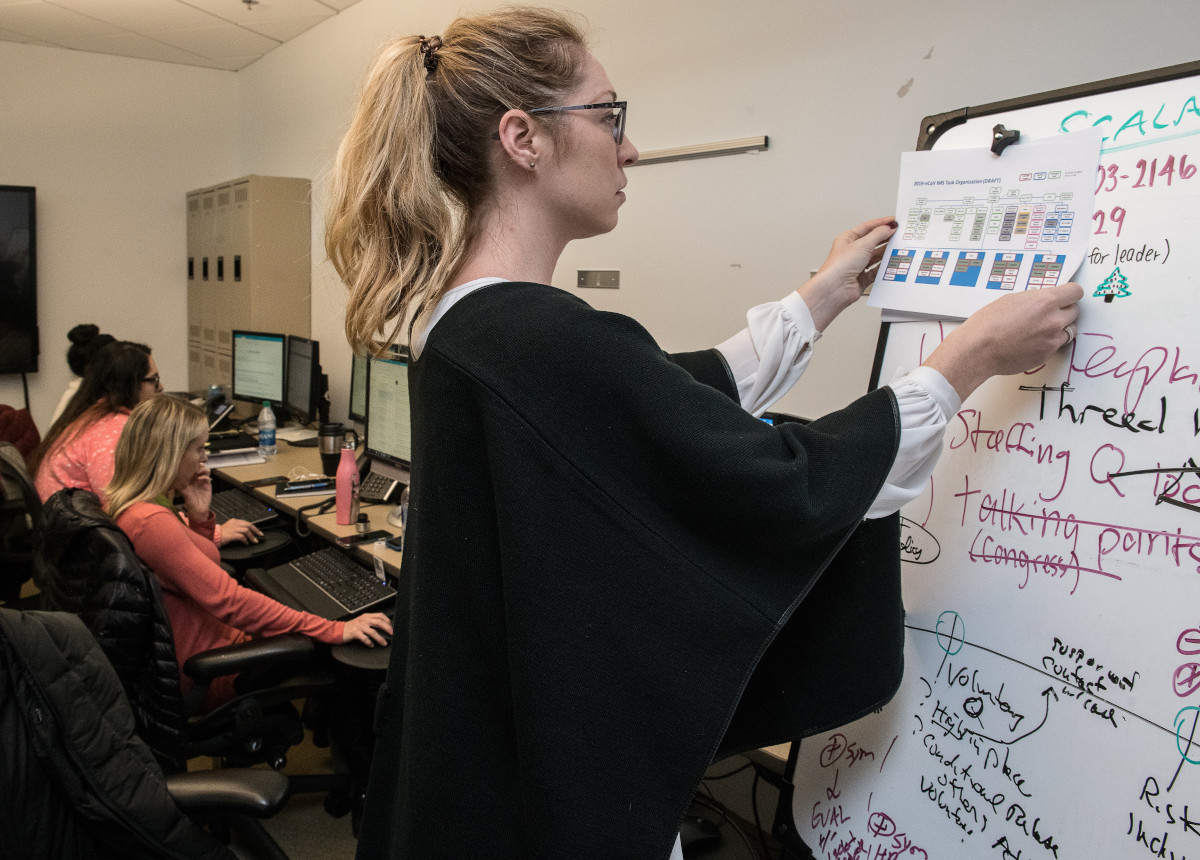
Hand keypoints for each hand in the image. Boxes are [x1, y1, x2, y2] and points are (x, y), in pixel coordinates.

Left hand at [178, 464, 212, 518]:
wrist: (198, 509)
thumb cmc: (189, 502)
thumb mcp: (183, 492)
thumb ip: (180, 485)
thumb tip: (175, 478)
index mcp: (189, 478)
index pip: (190, 467)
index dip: (190, 464)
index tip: (187, 464)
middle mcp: (195, 478)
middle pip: (198, 466)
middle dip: (197, 464)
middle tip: (193, 467)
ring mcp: (202, 480)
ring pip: (204, 469)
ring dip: (202, 468)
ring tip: (197, 472)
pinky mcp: (207, 484)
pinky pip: (207, 476)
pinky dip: (204, 476)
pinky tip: (200, 479)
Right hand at [219, 518, 263, 545]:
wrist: (213, 536)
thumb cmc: (220, 533)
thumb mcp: (229, 528)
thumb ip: (237, 528)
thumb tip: (247, 532)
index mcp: (234, 521)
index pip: (247, 522)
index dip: (254, 527)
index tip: (258, 531)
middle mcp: (234, 523)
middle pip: (249, 525)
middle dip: (256, 531)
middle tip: (260, 535)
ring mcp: (233, 529)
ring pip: (247, 531)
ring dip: (252, 536)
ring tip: (254, 541)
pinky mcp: (232, 534)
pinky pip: (242, 537)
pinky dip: (245, 540)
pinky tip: (246, 543)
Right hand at [342, 612, 392, 646]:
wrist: (339, 630)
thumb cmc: (352, 626)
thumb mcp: (362, 621)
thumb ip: (371, 621)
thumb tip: (384, 626)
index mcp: (367, 616)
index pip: (380, 615)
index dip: (387, 620)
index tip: (392, 626)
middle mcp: (364, 620)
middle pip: (379, 622)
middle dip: (387, 628)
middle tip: (391, 634)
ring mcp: (360, 626)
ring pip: (373, 632)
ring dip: (380, 638)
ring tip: (384, 643)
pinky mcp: (355, 633)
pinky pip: (364, 638)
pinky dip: (369, 642)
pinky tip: (372, 645)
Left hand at [797, 216, 897, 330]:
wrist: (834, 289)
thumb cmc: (839, 266)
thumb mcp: (862, 244)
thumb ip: (878, 235)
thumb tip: (888, 227)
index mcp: (847, 239)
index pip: (867, 227)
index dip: (882, 223)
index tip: (894, 221)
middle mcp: (851, 252)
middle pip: (872, 241)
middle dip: (886, 237)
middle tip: (899, 234)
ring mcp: (856, 265)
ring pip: (875, 256)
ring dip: (886, 252)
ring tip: (898, 247)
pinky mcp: (861, 278)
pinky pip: (875, 271)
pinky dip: (883, 267)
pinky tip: (891, 263)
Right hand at [923, 282, 1084, 401]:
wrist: (978, 350)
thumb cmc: (988, 324)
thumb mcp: (1013, 299)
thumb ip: (1035, 299)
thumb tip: (1045, 301)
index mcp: (1046, 301)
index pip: (1075, 292)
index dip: (1070, 293)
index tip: (1067, 295)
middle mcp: (1053, 321)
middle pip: (1075, 311)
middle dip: (1064, 310)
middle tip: (1049, 313)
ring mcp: (1052, 340)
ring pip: (1070, 330)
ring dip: (1060, 328)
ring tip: (1040, 328)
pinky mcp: (1046, 355)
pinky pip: (1056, 345)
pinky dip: (1048, 342)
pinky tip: (1031, 340)